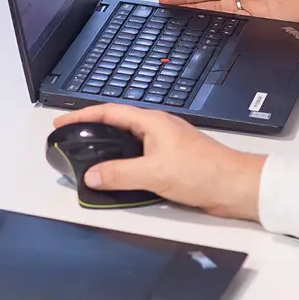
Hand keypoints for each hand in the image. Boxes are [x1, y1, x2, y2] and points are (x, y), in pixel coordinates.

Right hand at [54, 104, 264, 220]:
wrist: (236, 187)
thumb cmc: (205, 172)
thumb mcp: (154, 173)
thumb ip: (119, 174)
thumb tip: (92, 175)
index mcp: (152, 122)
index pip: (108, 112)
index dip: (82, 116)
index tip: (62, 123)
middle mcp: (158, 130)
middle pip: (116, 125)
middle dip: (91, 130)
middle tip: (70, 140)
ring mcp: (165, 146)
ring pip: (127, 143)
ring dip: (107, 149)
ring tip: (87, 158)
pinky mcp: (171, 163)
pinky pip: (138, 159)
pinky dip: (123, 165)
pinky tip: (117, 178)